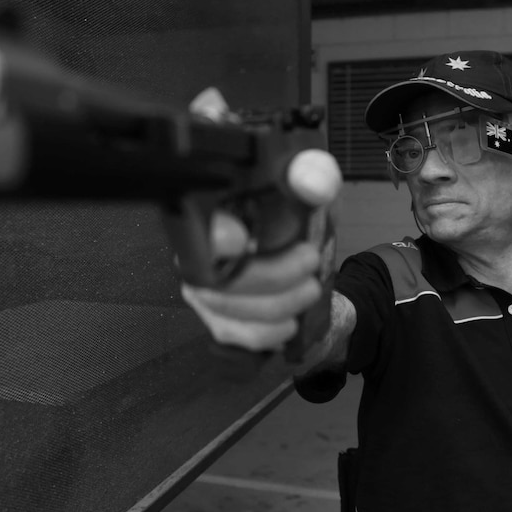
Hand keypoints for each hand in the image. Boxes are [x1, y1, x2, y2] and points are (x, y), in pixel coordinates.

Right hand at [180, 88, 341, 352]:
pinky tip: (291, 319)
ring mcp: (204, 293)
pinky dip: (272, 331)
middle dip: (271, 274)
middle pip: (217, 275)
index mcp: (211, 215)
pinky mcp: (219, 323)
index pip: (198, 224)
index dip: (215, 235)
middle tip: (310, 261)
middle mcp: (198, 255)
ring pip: (230, 307)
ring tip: (310, 288)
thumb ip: (313, 176)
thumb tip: (312, 183)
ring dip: (280, 302)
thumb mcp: (311, 191)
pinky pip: (239, 334)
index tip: (241, 238)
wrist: (309, 271)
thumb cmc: (299, 226)